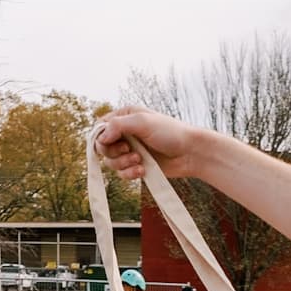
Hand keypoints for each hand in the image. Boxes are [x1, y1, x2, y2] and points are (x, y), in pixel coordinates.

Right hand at [94, 108, 209, 181]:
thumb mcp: (142, 122)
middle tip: (129, 150)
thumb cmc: (170, 132)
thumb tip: (100, 138)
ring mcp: (130, 150)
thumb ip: (117, 126)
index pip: (100, 127)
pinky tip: (142, 171)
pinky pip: (122, 173)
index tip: (112, 141)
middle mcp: (125, 133)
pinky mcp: (136, 165)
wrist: (190, 153)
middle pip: (102, 147)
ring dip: (123, 164)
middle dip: (114, 152)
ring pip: (111, 162)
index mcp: (125, 117)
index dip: (102, 137)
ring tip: (139, 161)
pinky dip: (129, 174)